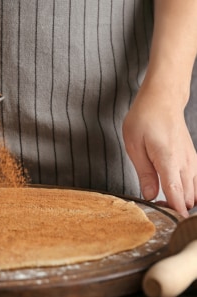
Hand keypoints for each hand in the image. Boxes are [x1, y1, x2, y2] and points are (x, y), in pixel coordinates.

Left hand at [123, 86, 196, 216]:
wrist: (162, 101)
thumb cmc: (145, 119)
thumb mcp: (134, 146)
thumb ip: (144, 173)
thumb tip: (149, 195)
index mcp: (169, 160)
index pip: (177, 194)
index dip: (174, 212)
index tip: (171, 223)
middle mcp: (185, 163)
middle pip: (188, 198)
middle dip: (175, 209)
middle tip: (156, 209)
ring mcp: (192, 161)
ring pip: (196, 192)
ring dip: (183, 201)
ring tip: (164, 202)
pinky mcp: (192, 160)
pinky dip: (188, 192)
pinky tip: (174, 192)